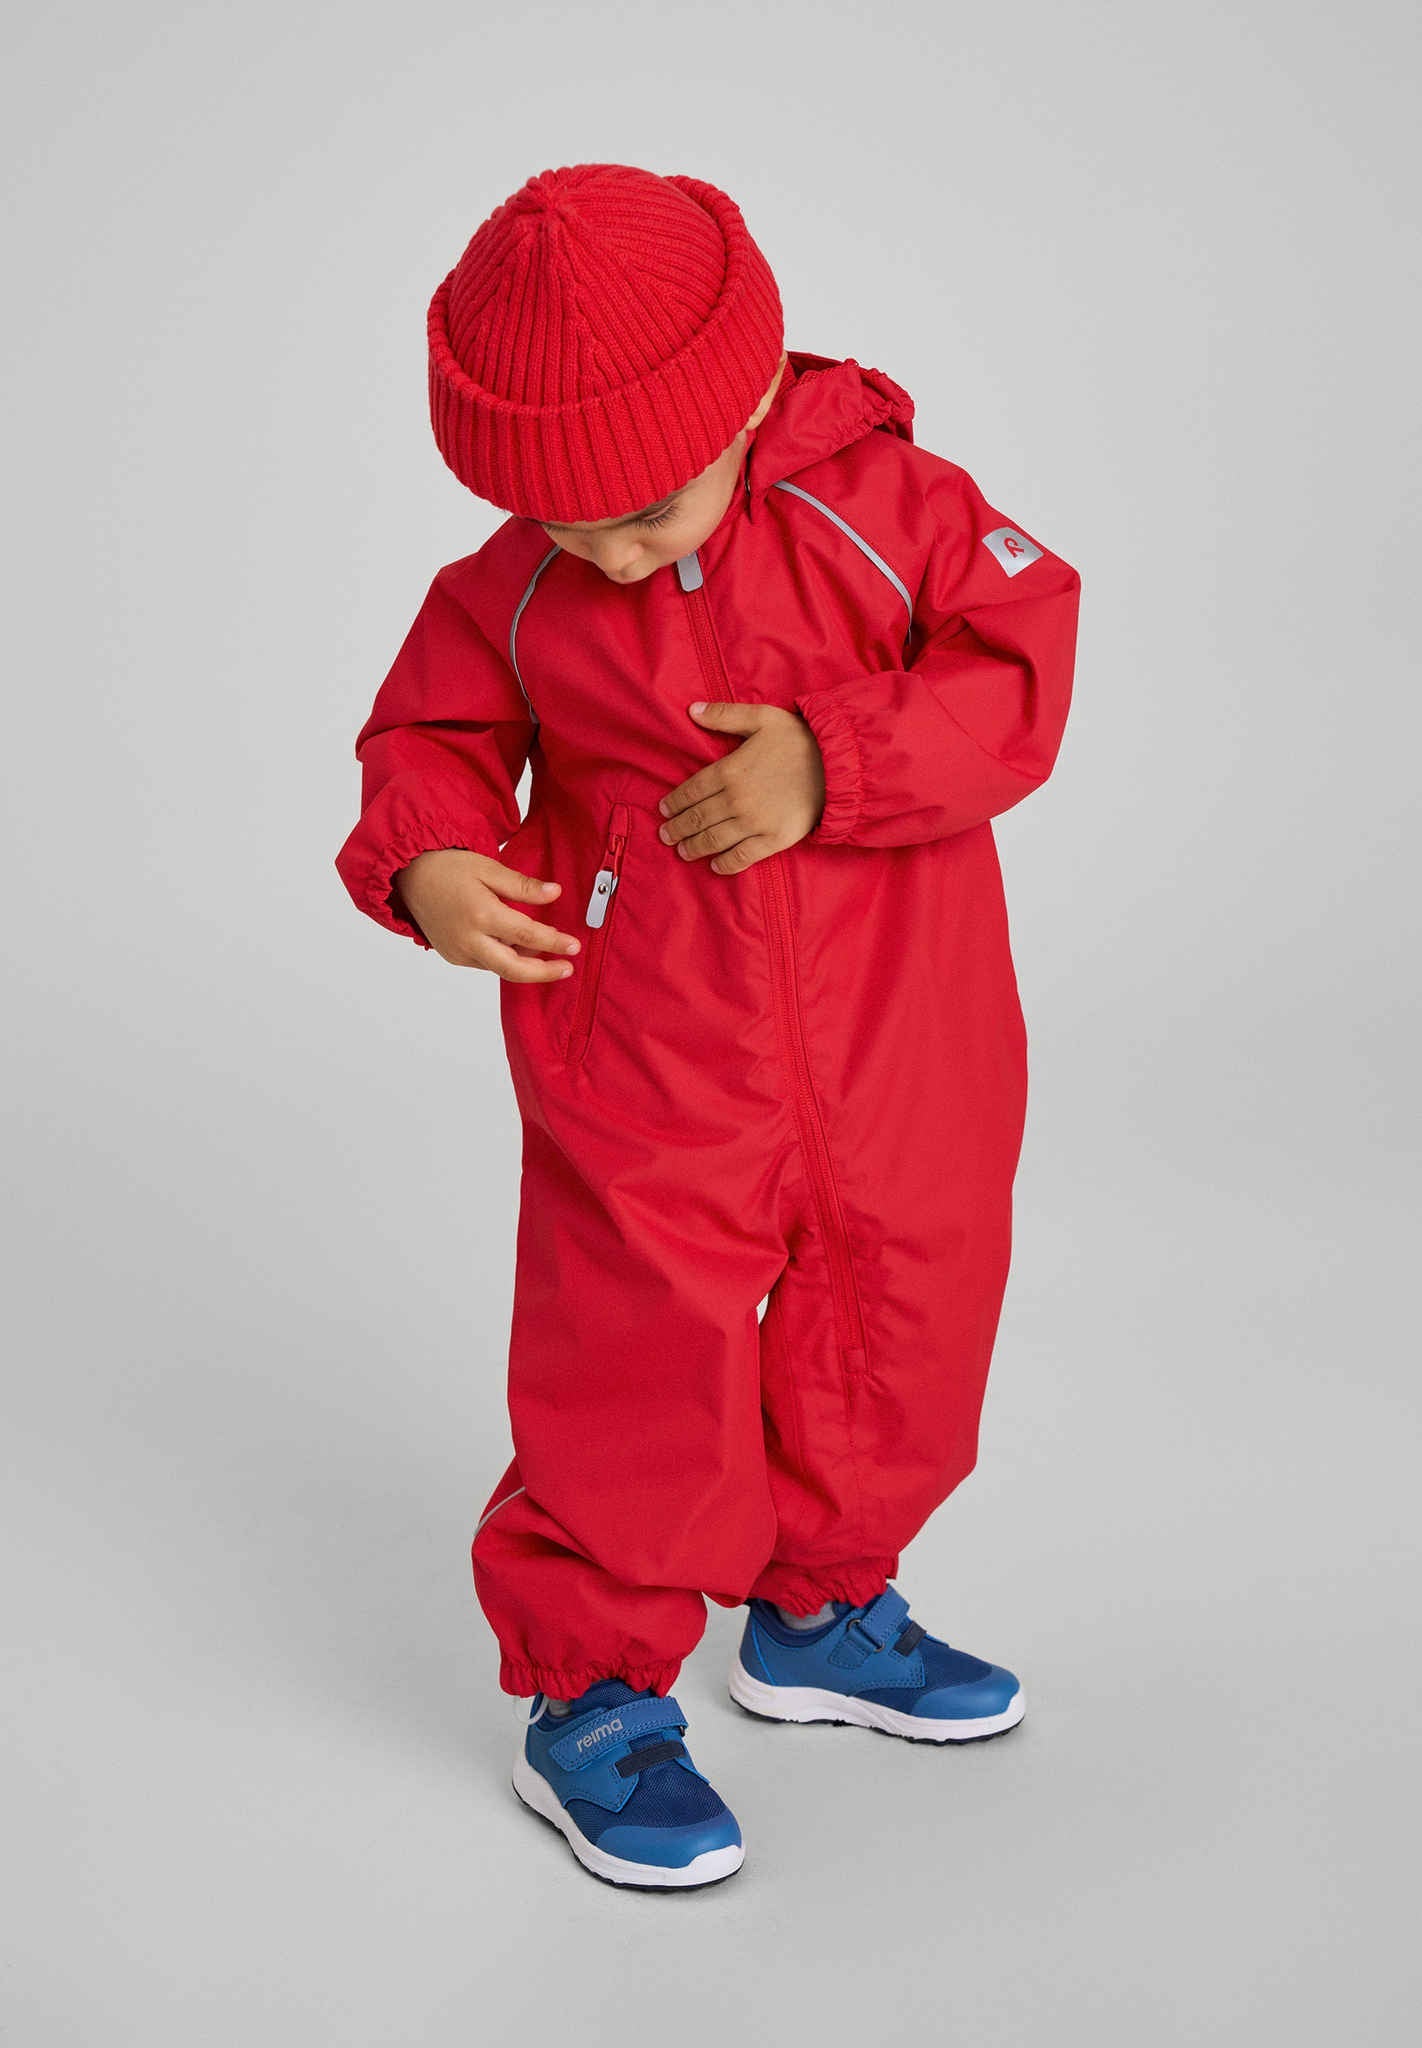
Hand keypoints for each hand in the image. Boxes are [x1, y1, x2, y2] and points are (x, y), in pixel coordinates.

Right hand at [393, 849, 580, 979]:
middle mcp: (468, 939)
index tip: (574, 946)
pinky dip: (504, 959)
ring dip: (524, 964)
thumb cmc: (447, 867)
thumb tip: (554, 893)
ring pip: (499, 969)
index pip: (527, 935)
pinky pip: (485, 964)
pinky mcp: (452, 956)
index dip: (554, 942)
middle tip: (567, 969)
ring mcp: (458, 951)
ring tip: (544, 953)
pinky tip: (517, 948)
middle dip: (544, 972)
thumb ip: (523, 886)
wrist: (408, 875)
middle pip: (514, 969)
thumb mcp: (489, 868)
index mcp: (480, 914)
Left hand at [658, 701, 824, 872]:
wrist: (837, 765)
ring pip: (714, 839)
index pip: (691, 791)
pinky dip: (726, 864)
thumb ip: (725, 715)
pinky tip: (715, 866)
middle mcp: (736, 800)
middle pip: (698, 818)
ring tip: (682, 851)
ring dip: (694, 847)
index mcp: (729, 771)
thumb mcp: (762, 718)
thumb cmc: (799, 739)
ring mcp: (754, 823)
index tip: (664, 810)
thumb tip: (692, 710)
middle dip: (678, 828)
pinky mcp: (773, 840)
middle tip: (665, 835)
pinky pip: (743, 856)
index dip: (674, 803)